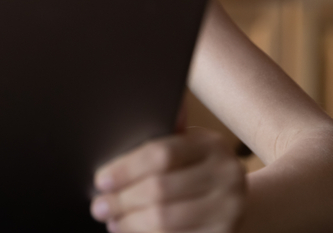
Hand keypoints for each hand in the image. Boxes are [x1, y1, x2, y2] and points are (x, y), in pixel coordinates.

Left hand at [91, 127, 245, 232]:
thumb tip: (129, 112)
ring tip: (112, 221)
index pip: (161, 154)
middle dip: (122, 199)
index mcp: (211, 145)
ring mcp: (229, 209)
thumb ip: (162, 135)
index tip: (101, 180)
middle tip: (99, 206)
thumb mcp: (187, 147)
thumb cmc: (195, 168)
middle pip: (160, 189)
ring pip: (165, 220)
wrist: (234, 201)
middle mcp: (226, 175)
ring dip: (131, 223)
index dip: (126, 169)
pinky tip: (133, 232)